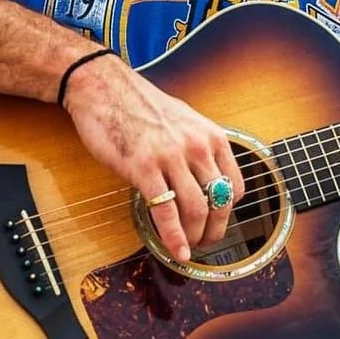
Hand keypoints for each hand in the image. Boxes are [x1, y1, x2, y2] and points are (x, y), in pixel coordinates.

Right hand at [62, 53, 243, 265]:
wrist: (104, 87)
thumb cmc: (140, 104)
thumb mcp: (185, 120)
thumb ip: (199, 147)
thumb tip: (205, 178)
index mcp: (211, 136)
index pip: (235, 186)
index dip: (228, 212)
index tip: (217, 222)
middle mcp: (197, 147)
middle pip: (219, 202)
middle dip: (215, 231)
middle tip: (206, 244)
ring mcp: (171, 158)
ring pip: (196, 210)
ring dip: (195, 237)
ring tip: (189, 248)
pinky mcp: (143, 168)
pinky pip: (165, 211)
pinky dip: (174, 237)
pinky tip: (177, 251)